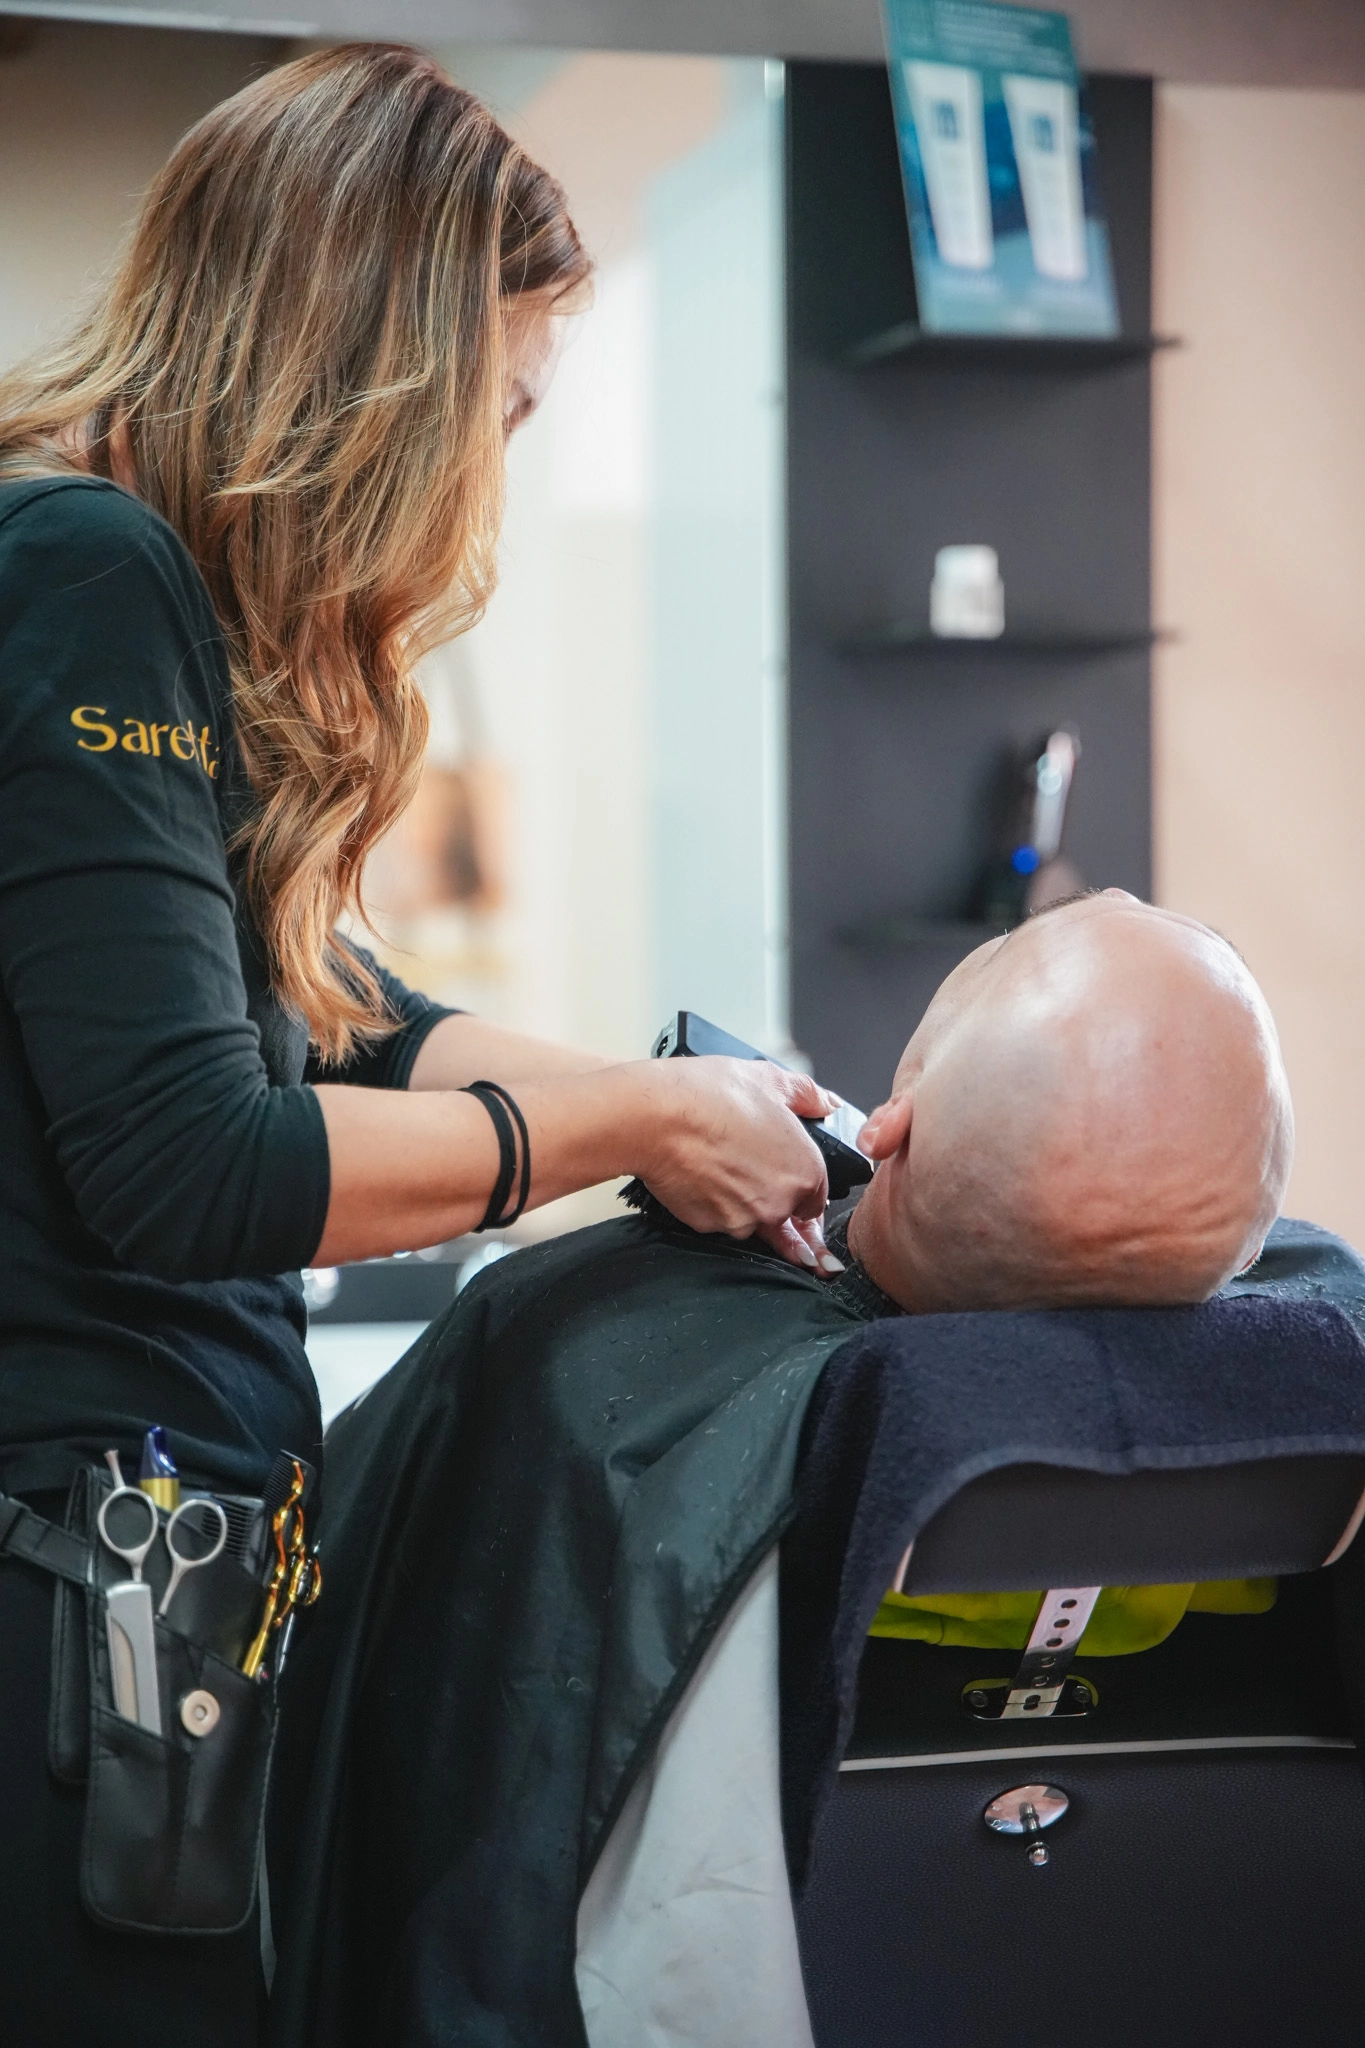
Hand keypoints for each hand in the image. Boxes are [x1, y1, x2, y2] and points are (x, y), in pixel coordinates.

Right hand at [635, 1058, 844, 1271]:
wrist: (653, 1117)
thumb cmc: (708, 1096)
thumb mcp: (768, 1079)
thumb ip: (807, 1094)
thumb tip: (827, 1103)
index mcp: (805, 1171)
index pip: (815, 1198)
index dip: (798, 1183)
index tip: (780, 1172)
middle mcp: (780, 1203)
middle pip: (783, 1212)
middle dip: (768, 1192)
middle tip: (742, 1161)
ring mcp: (743, 1219)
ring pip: (750, 1219)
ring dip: (740, 1201)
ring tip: (719, 1162)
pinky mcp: (708, 1226)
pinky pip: (718, 1220)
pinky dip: (712, 1204)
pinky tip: (701, 1174)